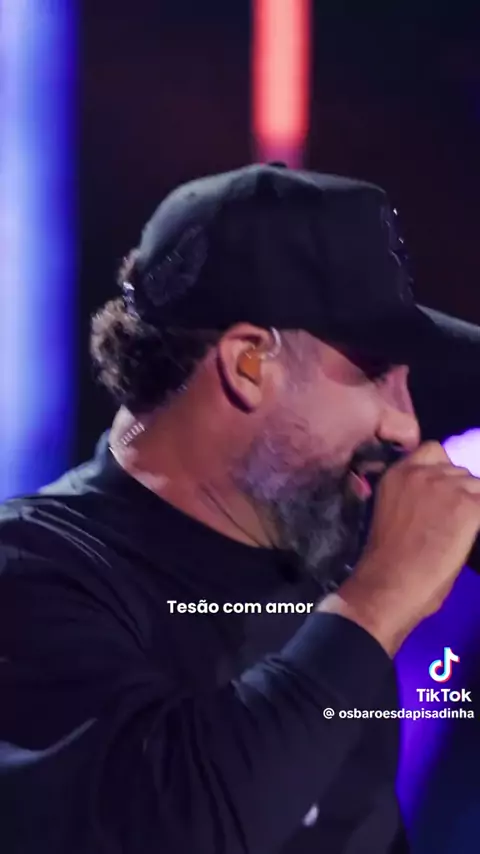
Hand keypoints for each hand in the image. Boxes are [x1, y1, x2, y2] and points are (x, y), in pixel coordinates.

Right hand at [318, 442, 479, 654]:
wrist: (387, 585)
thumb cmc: (384, 561)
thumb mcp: (390, 512)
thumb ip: (412, 496)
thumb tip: (438, 502)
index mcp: (397, 473)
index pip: (433, 450)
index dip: (442, 471)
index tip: (441, 494)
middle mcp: (422, 472)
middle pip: (459, 470)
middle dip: (460, 492)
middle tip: (451, 521)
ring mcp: (448, 487)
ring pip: (477, 487)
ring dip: (473, 505)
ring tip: (460, 531)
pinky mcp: (470, 507)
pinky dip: (478, 519)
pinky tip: (470, 533)